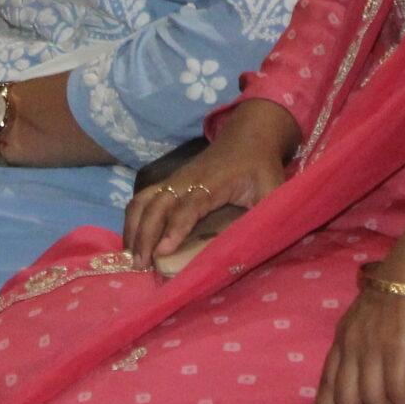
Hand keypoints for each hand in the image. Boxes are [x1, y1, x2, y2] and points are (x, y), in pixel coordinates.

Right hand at [124, 99, 296, 270]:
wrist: (248, 138)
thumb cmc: (261, 167)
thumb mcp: (273, 189)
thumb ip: (270, 212)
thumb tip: (264, 239)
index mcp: (214, 182)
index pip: (189, 206)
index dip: (175, 228)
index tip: (163, 252)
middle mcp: (187, 179)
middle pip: (158, 204)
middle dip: (145, 234)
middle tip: (142, 266)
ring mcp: (175, 180)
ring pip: (143, 200)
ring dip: (133, 228)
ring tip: (131, 259)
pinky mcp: (169, 183)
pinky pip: (143, 200)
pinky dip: (133, 220)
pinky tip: (132, 244)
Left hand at [311, 276, 404, 403]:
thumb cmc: (401, 287)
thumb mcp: (371, 315)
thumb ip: (367, 341)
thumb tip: (375, 370)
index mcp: (343, 336)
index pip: (326, 379)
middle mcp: (352, 344)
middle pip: (345, 398)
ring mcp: (372, 346)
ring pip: (373, 400)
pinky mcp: (396, 348)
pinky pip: (399, 392)